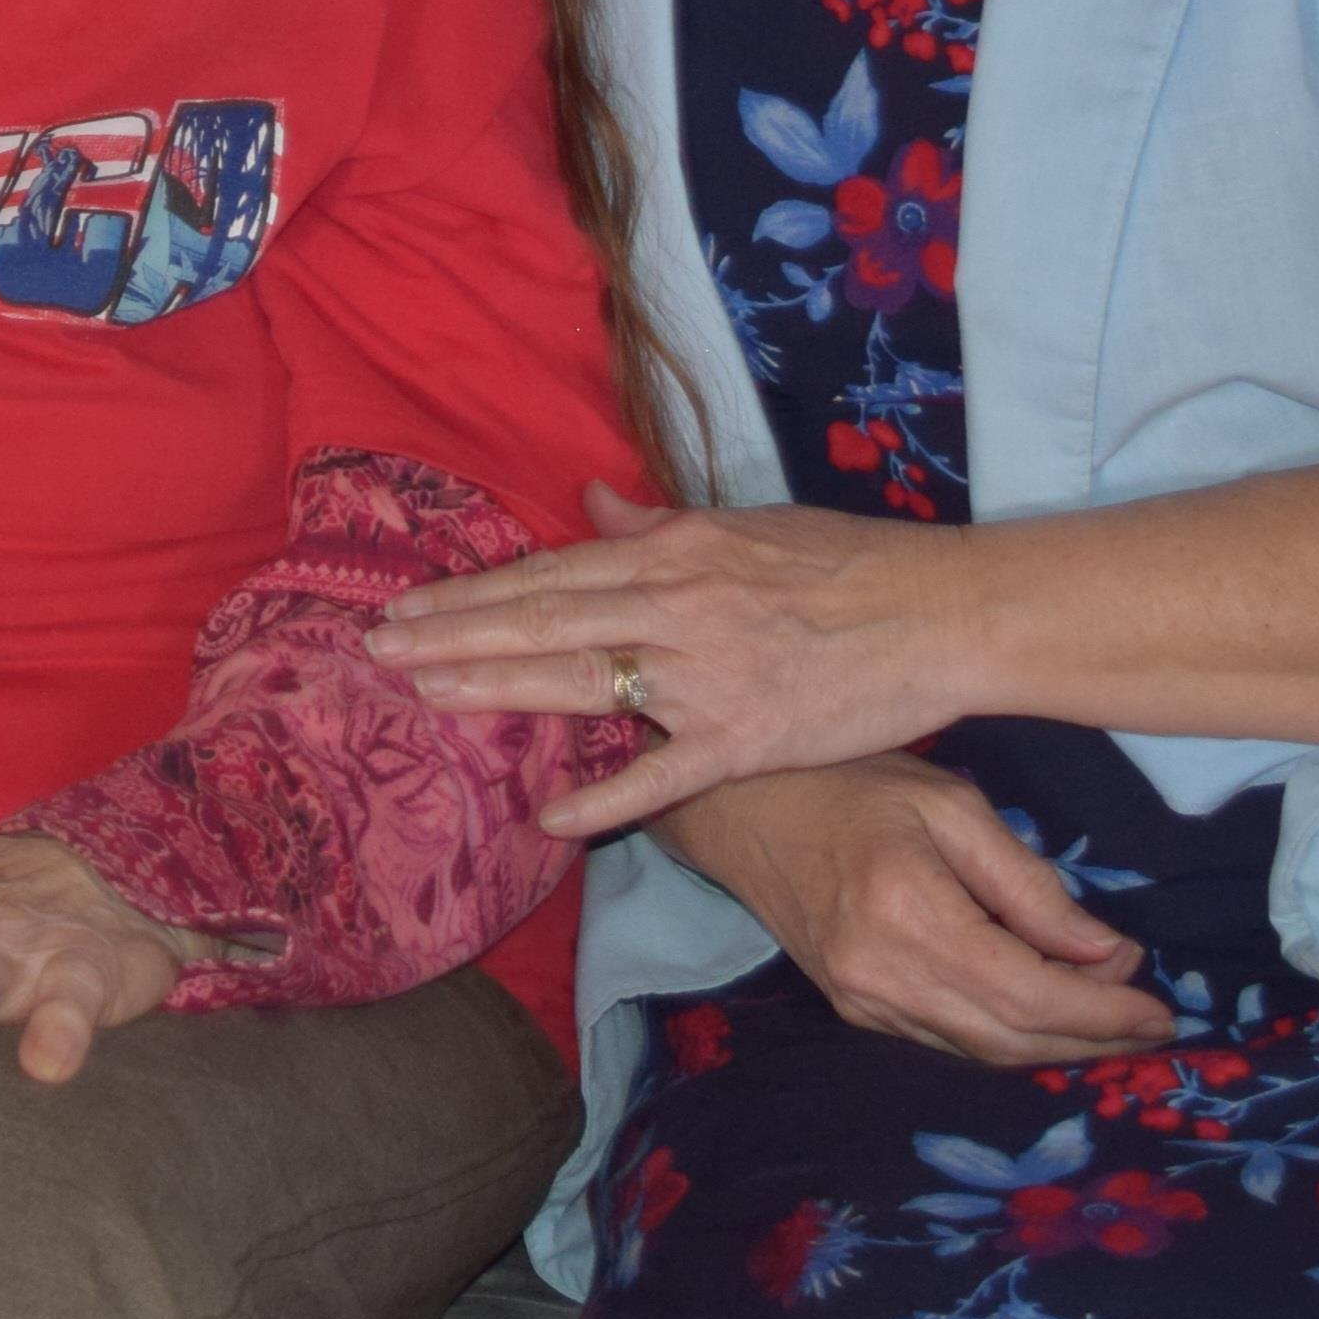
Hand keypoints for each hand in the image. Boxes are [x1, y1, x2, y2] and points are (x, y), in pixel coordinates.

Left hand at [362, 484, 972, 835]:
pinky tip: (547, 818)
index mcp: (673, 553)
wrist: (941, 613)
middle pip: (542, 620)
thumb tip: (590, 501)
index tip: (408, 607)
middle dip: (453, 634)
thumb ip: (658, 524)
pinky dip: (604, 797)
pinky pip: (660, 773)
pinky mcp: (745, 736)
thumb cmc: (852, 564)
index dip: (474, 593)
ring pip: (581, 682)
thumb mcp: (747, 524)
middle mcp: (675, 606)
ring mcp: (706, 675)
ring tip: (424, 696)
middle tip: (377, 650)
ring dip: (496, 690)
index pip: (550, 574)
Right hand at [657, 758, 1173, 1066]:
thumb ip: (1030, 884)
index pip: (1031, 993)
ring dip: (1057, 1048)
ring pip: (985, 1053)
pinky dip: (1009, 1039)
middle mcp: (883, 977)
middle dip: (1093, 1040)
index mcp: (908, 915)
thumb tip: (1107, 955)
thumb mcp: (951, 806)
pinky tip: (1045, 1018)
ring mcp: (863, 1003)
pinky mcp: (854, 1010)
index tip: (1163, 1011)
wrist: (736, 809)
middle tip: (1151, 1025)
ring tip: (1114, 1026)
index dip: (1105, 1013)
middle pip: (1014, 1038)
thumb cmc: (847, 783)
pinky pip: (950, 1042)